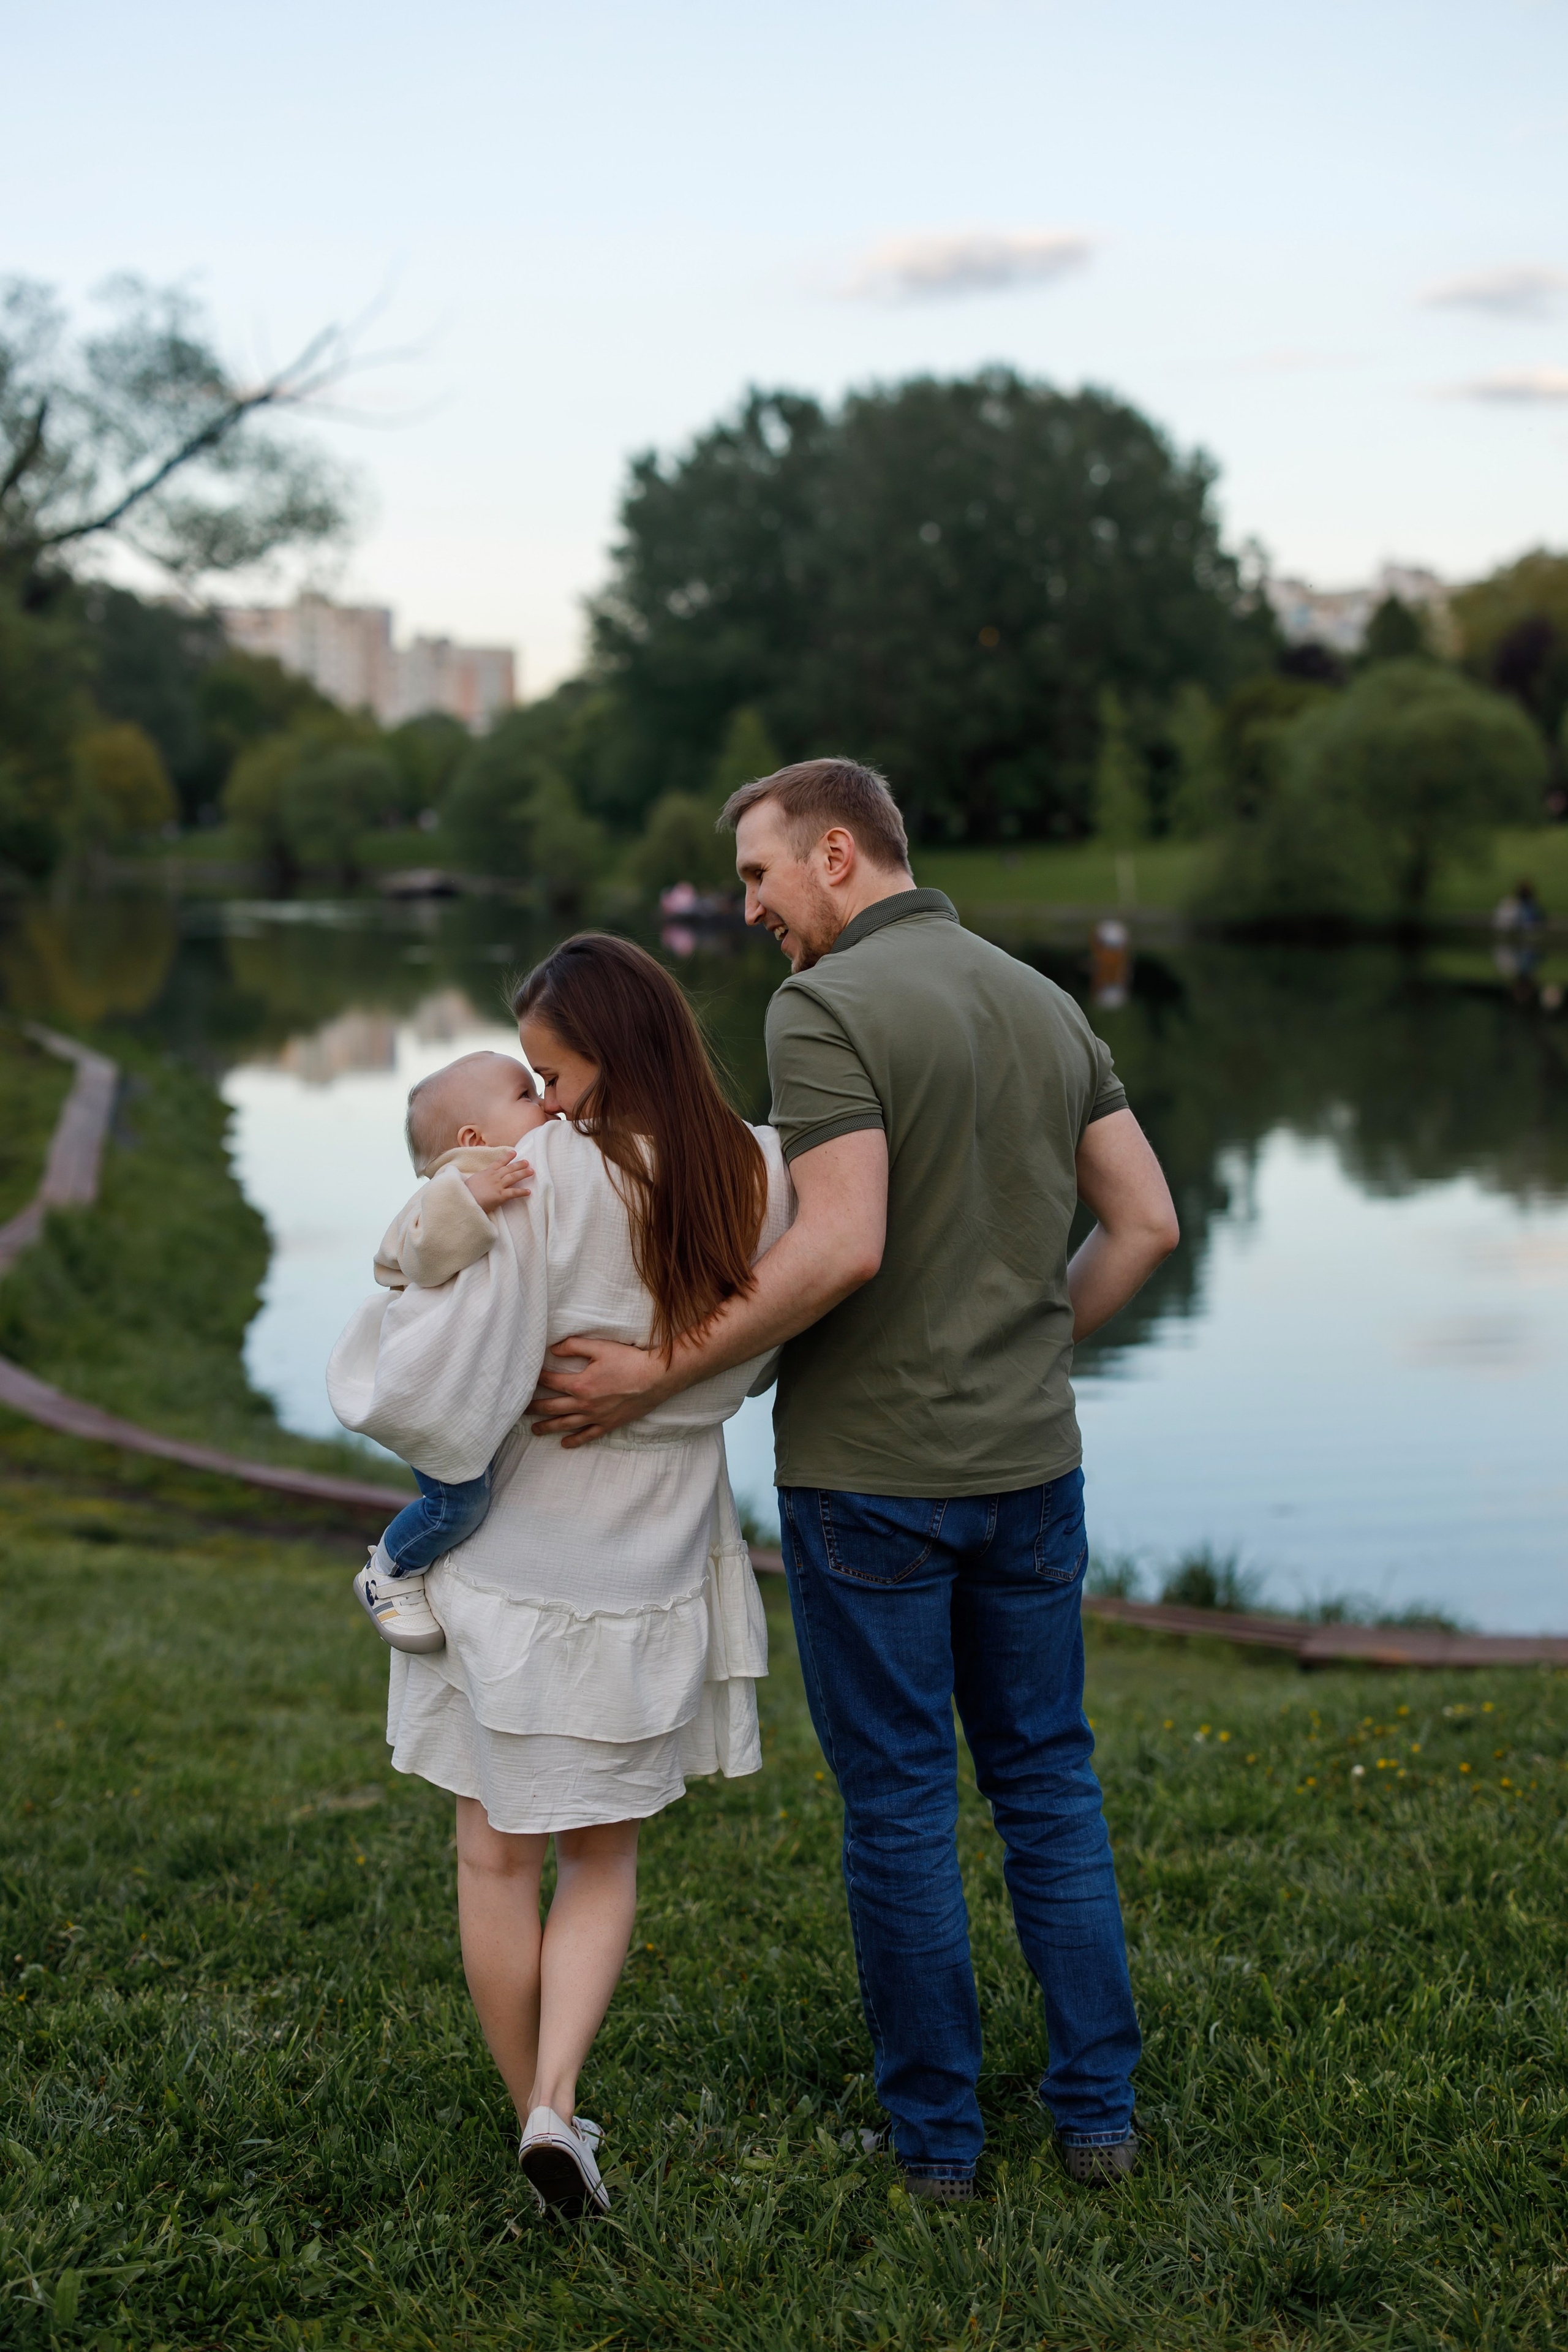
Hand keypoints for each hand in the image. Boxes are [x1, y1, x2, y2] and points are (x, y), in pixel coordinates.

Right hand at [463, 1158, 532, 1213]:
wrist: (464, 1199)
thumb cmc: (465, 1191)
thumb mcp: (473, 1180)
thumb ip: (480, 1178)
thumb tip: (481, 1179)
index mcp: (486, 1172)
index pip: (499, 1162)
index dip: (507, 1157)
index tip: (514, 1152)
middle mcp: (494, 1177)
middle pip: (509, 1168)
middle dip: (519, 1164)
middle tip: (527, 1162)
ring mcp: (497, 1185)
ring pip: (513, 1177)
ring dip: (523, 1174)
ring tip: (531, 1171)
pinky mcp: (500, 1195)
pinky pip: (513, 1192)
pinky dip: (522, 1192)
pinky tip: (529, 1192)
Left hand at [528, 1335, 674, 1446]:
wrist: (656, 1378)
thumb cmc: (629, 1360)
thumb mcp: (600, 1347)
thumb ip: (574, 1346)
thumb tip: (553, 1348)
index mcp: (580, 1384)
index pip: (550, 1381)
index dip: (537, 1378)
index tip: (526, 1377)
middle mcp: (584, 1404)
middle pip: (552, 1407)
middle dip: (534, 1408)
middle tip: (519, 1410)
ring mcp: (596, 1416)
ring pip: (566, 1424)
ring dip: (548, 1427)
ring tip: (534, 1430)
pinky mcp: (609, 1423)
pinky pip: (588, 1435)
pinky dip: (575, 1440)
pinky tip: (564, 1443)